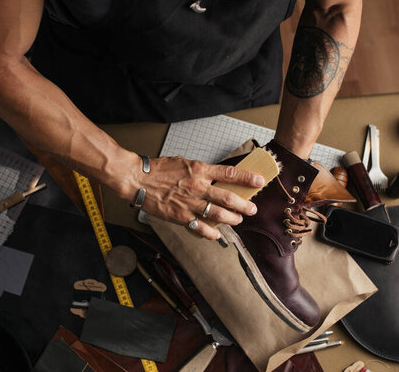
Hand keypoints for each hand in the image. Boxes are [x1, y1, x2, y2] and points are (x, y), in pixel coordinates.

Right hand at [130, 156, 264, 239]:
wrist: (138, 180)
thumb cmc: (160, 170)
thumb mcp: (185, 163)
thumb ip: (201, 171)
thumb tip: (217, 177)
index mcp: (199, 170)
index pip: (229, 173)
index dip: (247, 178)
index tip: (260, 181)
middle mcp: (198, 187)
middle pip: (228, 198)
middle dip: (244, 205)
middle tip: (252, 209)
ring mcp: (190, 203)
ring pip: (218, 214)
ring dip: (231, 219)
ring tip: (237, 220)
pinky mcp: (181, 217)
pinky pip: (200, 228)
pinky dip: (210, 233)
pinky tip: (216, 234)